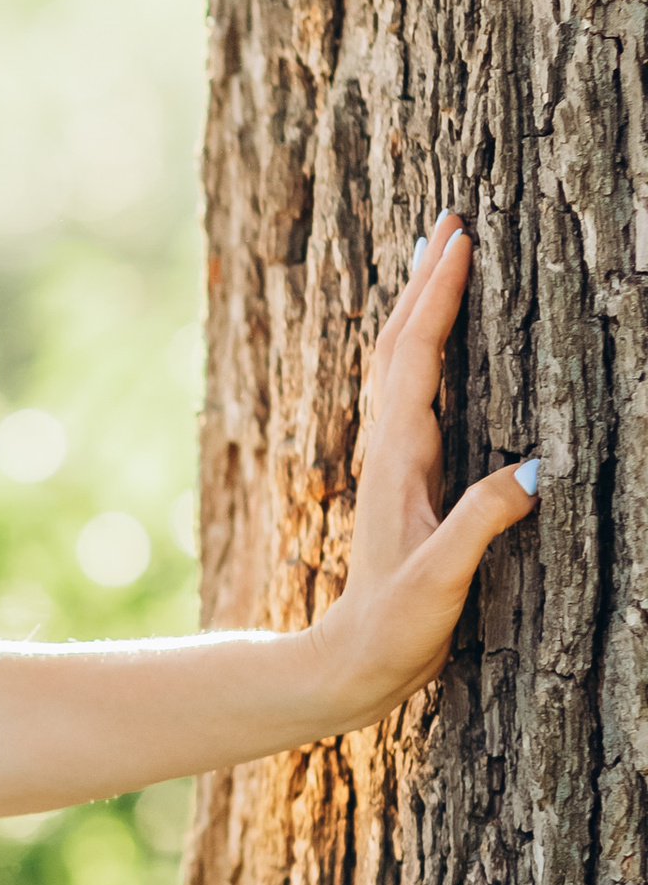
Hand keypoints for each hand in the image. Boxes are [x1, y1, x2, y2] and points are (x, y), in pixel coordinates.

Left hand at [313, 210, 537, 728]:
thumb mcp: (440, 581)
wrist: (348, 665)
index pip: (417, 357)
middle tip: (451, 220)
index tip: (460, 239)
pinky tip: (435, 344)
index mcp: (399, 459)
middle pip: (401, 343)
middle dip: (427, 280)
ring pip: (401, 363)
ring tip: (443, 259)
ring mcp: (393, 461)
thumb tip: (535, 466)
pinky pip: (412, 393)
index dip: (440, 297)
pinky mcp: (403, 479)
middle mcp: (390, 448)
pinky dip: (424, 350)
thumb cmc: (393, 628)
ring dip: (421, 307)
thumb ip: (482, 524)